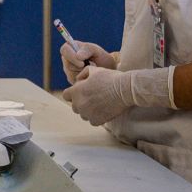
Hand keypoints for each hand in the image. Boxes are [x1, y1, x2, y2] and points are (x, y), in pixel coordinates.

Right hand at [60, 40, 116, 84]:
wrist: (107, 69)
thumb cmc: (101, 57)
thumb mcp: (96, 50)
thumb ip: (87, 50)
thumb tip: (78, 56)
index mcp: (71, 47)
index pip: (64, 50)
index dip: (71, 56)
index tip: (82, 63)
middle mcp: (67, 59)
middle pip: (67, 64)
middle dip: (79, 67)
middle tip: (89, 68)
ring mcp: (68, 70)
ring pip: (70, 74)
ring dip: (82, 74)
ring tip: (91, 71)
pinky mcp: (72, 80)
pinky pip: (74, 82)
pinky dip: (83, 80)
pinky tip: (89, 77)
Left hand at [61, 65, 175, 126]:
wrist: (125, 89)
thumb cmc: (110, 78)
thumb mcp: (94, 70)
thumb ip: (82, 74)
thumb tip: (78, 80)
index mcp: (76, 91)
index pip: (66, 95)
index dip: (73, 93)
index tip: (81, 92)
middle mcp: (79, 104)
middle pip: (74, 106)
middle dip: (81, 102)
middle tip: (93, 97)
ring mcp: (87, 114)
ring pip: (83, 114)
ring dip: (89, 110)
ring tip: (100, 103)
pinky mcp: (96, 121)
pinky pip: (93, 121)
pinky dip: (97, 117)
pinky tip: (105, 109)